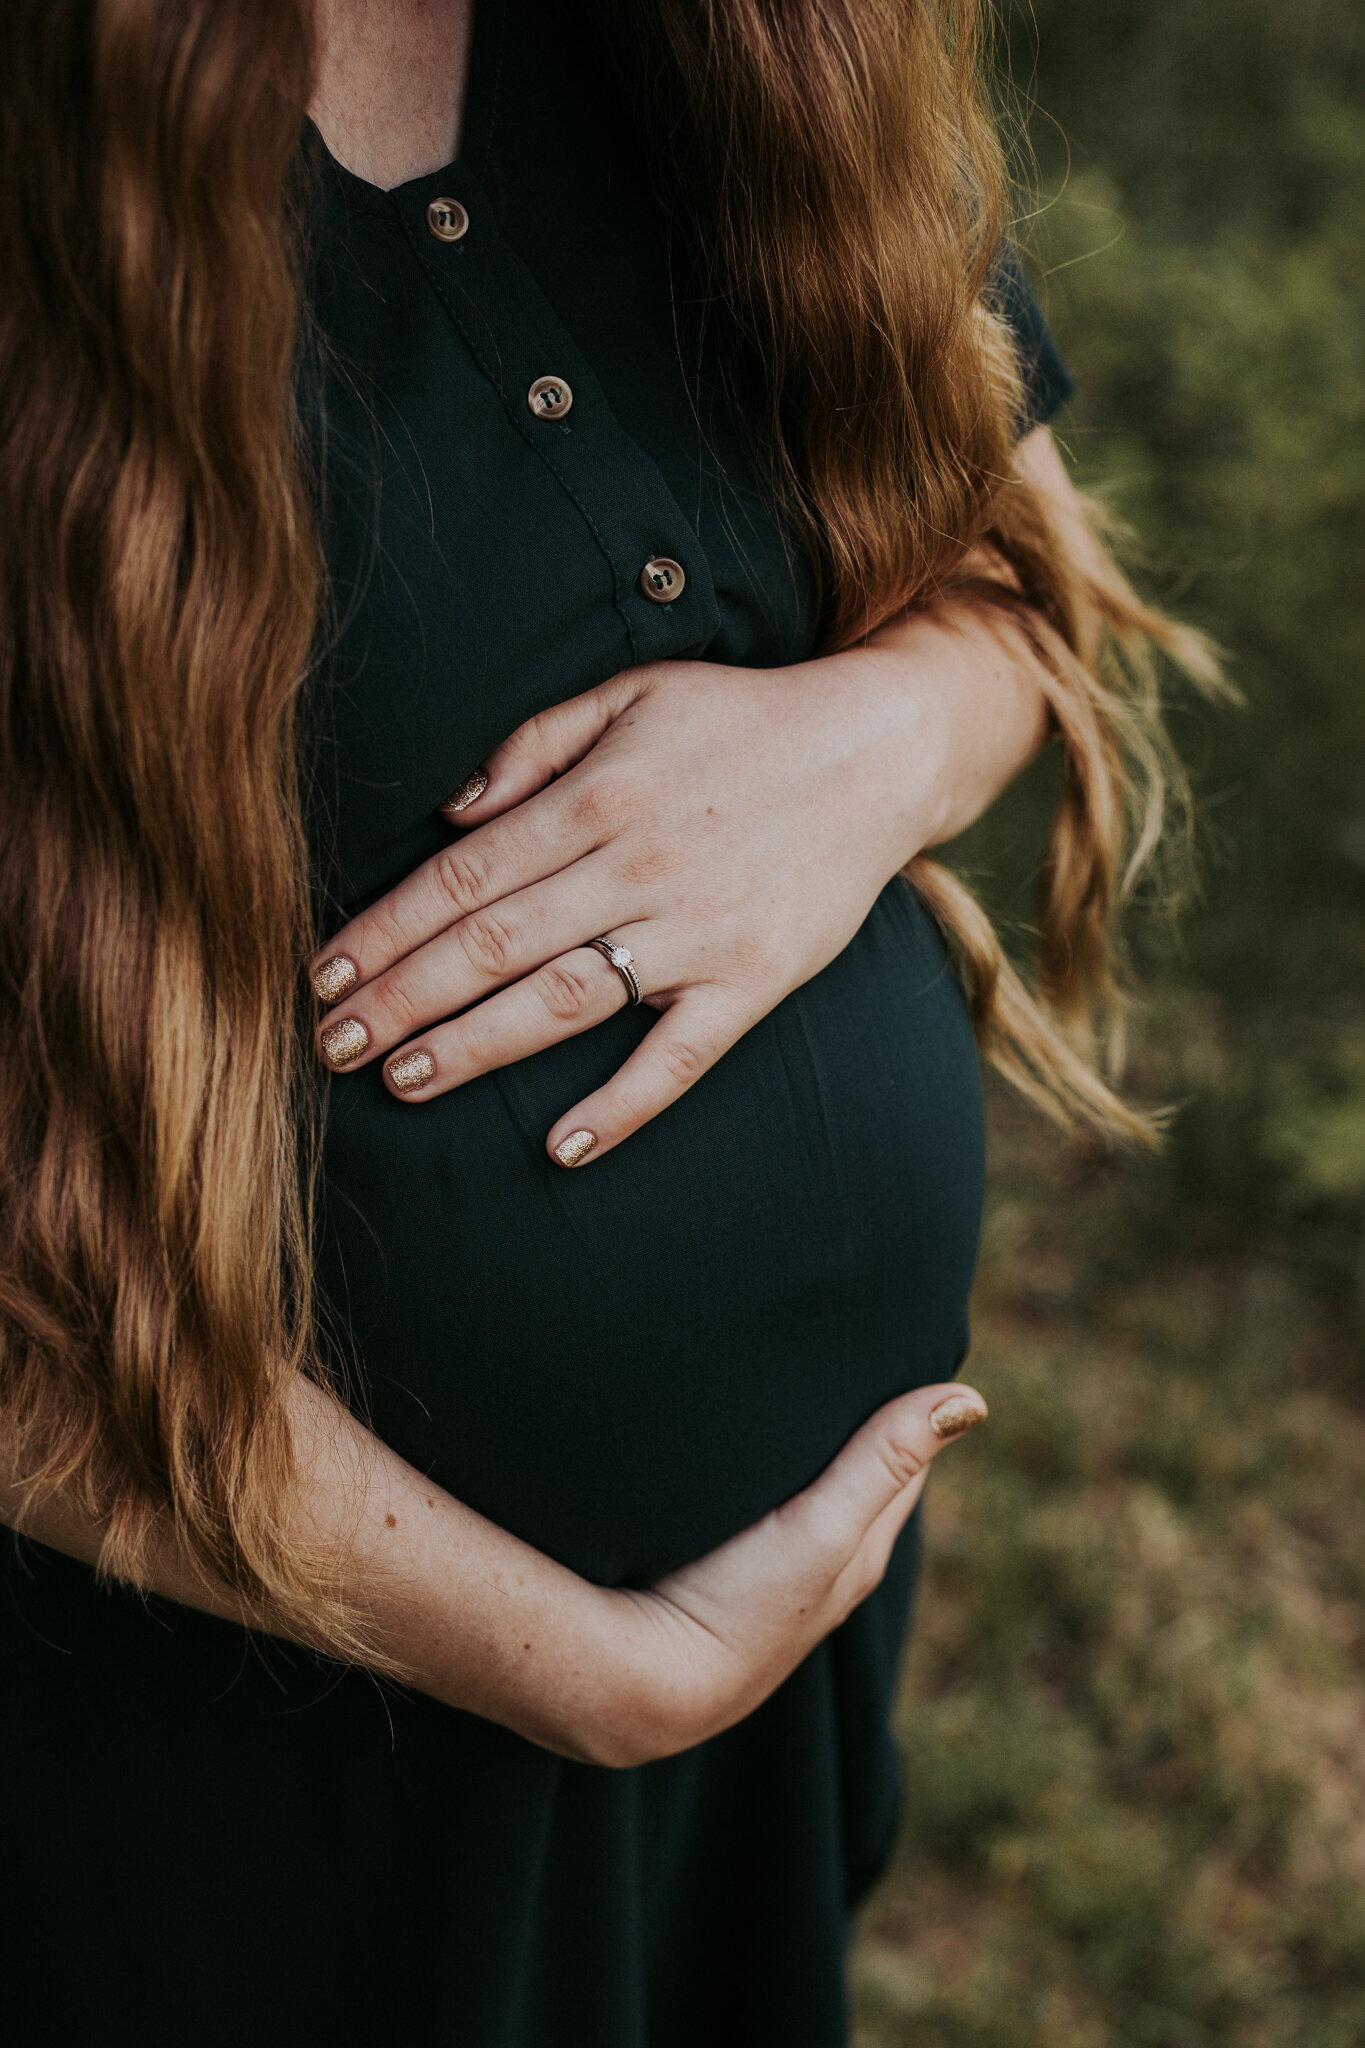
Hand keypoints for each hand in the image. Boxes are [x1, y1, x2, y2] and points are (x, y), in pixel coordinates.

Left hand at [310, 641, 973, 1161]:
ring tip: (400, 1081)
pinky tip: (561, 1145)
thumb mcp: (633, 693)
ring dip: (476, 1046)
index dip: (387, 928)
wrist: (880, 751)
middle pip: (495, 945)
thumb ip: (532, 745)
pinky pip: (680, 1058)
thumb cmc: (741, 720)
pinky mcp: (753, 983)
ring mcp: (698, 934)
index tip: (323, 971)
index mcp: (601, 796)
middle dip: (401, 999)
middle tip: (327, 1045)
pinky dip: (622, 1103)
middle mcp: (639, 869)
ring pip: (566, 1002)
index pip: (466, 875)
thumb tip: (448, 812)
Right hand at [574, 1380, 986, 1767]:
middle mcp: (825, 1567)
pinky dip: (762, 1471)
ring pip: (807, 1493)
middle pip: (859, 1476)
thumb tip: (972, 1400)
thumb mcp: (821, 1526)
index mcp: (862, 1550)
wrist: (644, 1684)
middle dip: (860, 1419)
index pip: (905, 1461)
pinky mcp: (720, 1575)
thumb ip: (883, 1461)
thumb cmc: (739, 1605)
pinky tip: (739, 1451)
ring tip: (793, 1385)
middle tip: (845, 1350)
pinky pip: (758, 1507)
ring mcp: (771, 1576)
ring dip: (806, 1447)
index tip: (896, 1347)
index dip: (904, 1405)